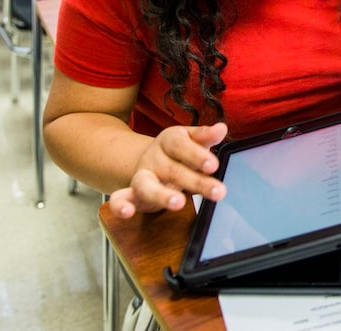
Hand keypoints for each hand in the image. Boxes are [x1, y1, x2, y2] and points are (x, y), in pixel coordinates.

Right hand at [109, 122, 227, 218]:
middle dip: (196, 181)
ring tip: (179, 203)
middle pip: (172, 169)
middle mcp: (154, 158)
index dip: (196, 154)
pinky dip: (120, 206)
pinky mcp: (132, 194)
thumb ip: (205, 136)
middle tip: (216, 191)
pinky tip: (126, 213)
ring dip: (162, 195)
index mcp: (169, 141)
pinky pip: (120, 198)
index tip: (213, 165)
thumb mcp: (192, 140)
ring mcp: (142, 176)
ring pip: (146, 185)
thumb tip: (221, 128)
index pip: (180, 145)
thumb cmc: (179, 152)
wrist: (151, 160)